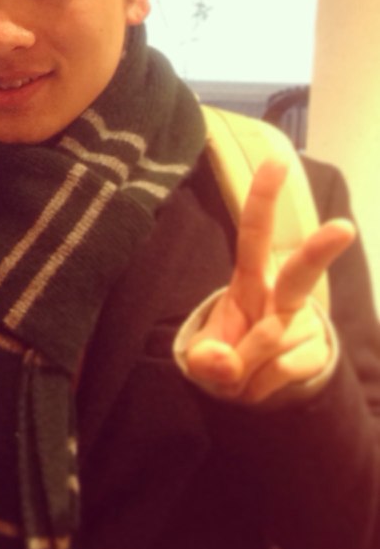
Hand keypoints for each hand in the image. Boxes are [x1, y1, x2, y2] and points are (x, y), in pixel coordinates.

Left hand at [184, 158, 355, 403]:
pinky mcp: (318, 353)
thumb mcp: (204, 355)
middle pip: (301, 271)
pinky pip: (281, 371)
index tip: (277, 160)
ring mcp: (304, 323)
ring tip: (240, 371)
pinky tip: (256, 383)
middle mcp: (282, 294)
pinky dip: (259, 386)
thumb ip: (207, 358)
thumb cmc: (225, 353)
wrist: (252, 389)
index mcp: (250, 279)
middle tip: (343, 227)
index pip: (254, 234)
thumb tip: (222, 365)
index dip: (263, 198)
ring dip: (245, 367)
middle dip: (320, 249)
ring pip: (271, 341)